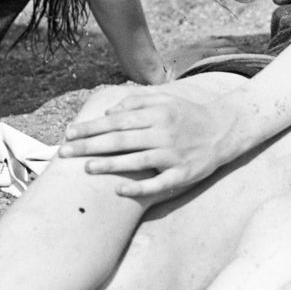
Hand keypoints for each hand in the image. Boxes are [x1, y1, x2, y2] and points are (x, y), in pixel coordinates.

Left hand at [55, 89, 248, 200]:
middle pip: (120, 140)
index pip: (116, 121)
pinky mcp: (183, 174)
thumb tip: (110, 112)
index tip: (69, 133)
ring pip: (136, 161)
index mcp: (156, 114)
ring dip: (110, 165)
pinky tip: (120, 191)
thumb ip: (137, 102)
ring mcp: (173, 155)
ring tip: (87, 168)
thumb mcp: (165, 99)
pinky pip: (158, 183)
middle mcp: (163, 133)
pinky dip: (138, 187)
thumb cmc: (188, 114)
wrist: (226, 128)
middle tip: (65, 153)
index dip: (91, 127)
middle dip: (90, 146)